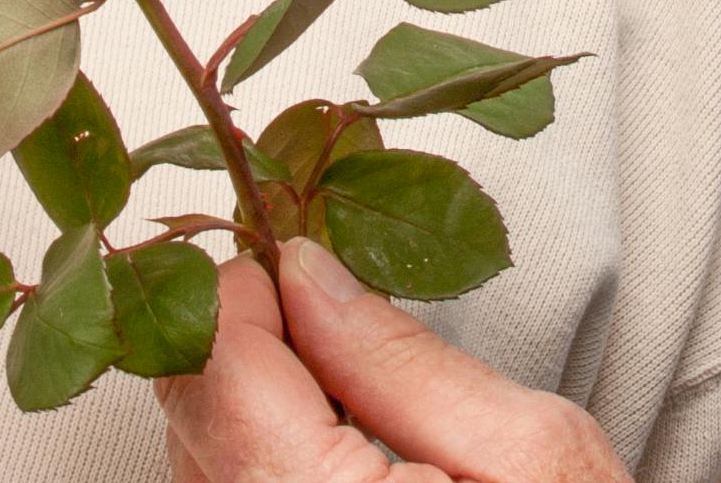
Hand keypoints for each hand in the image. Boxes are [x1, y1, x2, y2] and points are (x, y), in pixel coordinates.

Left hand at [162, 244, 628, 482]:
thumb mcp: (531, 453)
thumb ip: (402, 361)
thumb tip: (310, 275)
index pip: (217, 374)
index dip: (242, 293)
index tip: (287, 258)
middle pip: (189, 421)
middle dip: (236, 342)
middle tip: (312, 300)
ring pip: (195, 469)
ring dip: (241, 405)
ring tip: (331, 380)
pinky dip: (255, 465)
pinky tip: (326, 451)